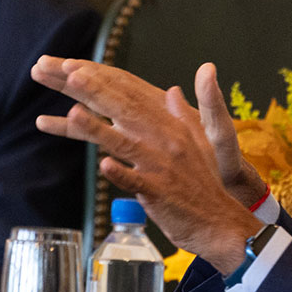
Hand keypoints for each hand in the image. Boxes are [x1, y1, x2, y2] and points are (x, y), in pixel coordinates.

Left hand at [32, 56, 262, 273]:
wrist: (220, 223)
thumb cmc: (205, 184)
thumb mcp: (200, 143)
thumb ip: (183, 115)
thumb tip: (173, 91)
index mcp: (171, 128)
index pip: (134, 99)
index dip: (107, 84)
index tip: (82, 68)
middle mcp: (165, 142)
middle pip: (126, 113)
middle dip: (97, 94)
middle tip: (71, 75)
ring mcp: (160, 167)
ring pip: (125, 144)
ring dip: (99, 129)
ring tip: (73, 114)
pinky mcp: (158, 193)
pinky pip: (136, 181)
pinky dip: (121, 174)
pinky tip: (105, 165)